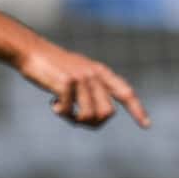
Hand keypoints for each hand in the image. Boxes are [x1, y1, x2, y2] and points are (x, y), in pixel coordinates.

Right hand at [19, 45, 150, 128]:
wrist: (31, 51)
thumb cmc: (53, 67)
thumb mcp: (78, 73)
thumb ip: (92, 90)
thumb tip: (100, 117)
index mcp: (100, 72)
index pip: (125, 92)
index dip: (137, 109)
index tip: (147, 125)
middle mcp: (94, 74)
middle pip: (107, 113)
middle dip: (92, 123)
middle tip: (75, 118)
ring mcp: (81, 78)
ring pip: (89, 116)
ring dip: (74, 119)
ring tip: (63, 110)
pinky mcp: (66, 83)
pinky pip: (68, 112)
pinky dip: (60, 113)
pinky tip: (51, 104)